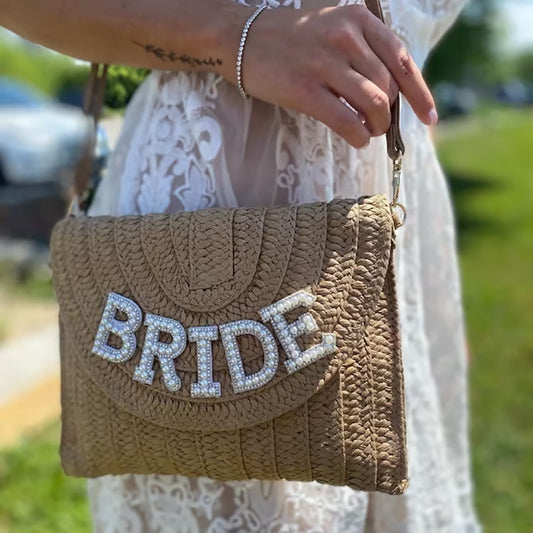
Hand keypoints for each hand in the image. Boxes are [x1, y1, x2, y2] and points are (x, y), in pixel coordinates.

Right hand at [239, 5, 436, 148]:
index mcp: (357, 19)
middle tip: (379, 126)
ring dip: (376, 127)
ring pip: (372, 104)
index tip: (429, 117)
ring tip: (369, 133)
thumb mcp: (333, 26)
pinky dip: (358, 135)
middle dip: (389, 114)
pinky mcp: (305, 89)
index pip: (401, 60)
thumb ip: (362, 50)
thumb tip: (388, 93)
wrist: (243, 39)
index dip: (420, 93)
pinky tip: (358, 140)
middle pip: (387, 87)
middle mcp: (345, 37)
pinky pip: (345, 120)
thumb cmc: (291, 38)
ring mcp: (325, 63)